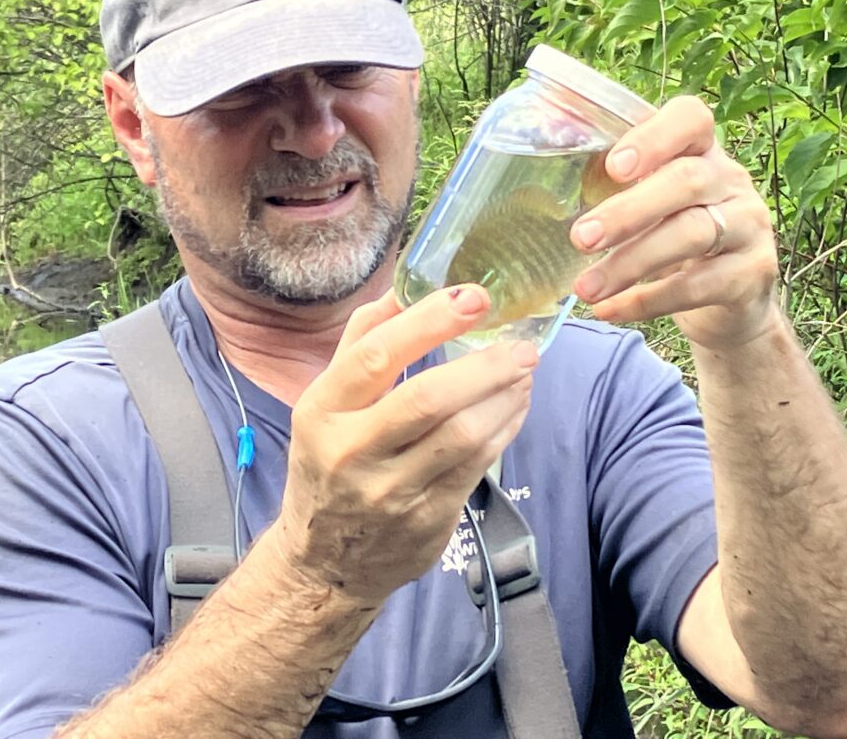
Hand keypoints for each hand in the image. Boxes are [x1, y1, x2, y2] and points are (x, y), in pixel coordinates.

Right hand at [276, 286, 537, 603]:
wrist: (325, 562)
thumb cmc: (329, 462)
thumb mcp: (326, 401)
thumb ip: (362, 342)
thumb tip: (405, 284)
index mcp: (322, 410)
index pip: (376, 356)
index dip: (429, 322)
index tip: (473, 297)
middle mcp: (351, 451)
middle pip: (429, 399)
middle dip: (486, 367)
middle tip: (523, 346)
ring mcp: (391, 491)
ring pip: (463, 435)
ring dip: (505, 396)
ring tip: (524, 371)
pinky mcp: (427, 520)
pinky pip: (478, 465)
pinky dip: (504, 428)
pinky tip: (515, 406)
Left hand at [569, 96, 779, 350]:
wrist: (732, 299)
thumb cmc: (673, 235)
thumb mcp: (650, 201)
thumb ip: (611, 180)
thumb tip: (543, 138)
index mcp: (701, 150)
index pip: (692, 119)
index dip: (654, 137)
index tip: (614, 167)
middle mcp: (731, 181)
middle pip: (685, 182)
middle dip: (628, 211)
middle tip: (581, 238)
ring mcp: (748, 226)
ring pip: (692, 235)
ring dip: (631, 263)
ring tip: (584, 289)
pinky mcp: (751, 274)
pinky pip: (697, 286)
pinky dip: (647, 300)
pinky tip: (609, 310)